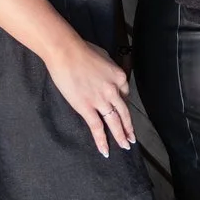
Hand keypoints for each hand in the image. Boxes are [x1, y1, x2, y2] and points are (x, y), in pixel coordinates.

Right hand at [43, 36, 137, 158]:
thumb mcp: (104, 56)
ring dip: (121, 136)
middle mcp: (114, 90)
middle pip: (125, 112)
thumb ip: (107, 68)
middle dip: (129, 127)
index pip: (124, 94)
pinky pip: (97, 127)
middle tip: (132, 138)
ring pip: (115, 122)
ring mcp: (101, 100)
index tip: (120, 110)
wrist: (66, 52)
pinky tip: (105, 150)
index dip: (122, 102)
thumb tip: (105, 72)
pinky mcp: (86, 107)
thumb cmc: (81, 49)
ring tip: (125, 146)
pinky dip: (102, 140)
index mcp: (119, 77)